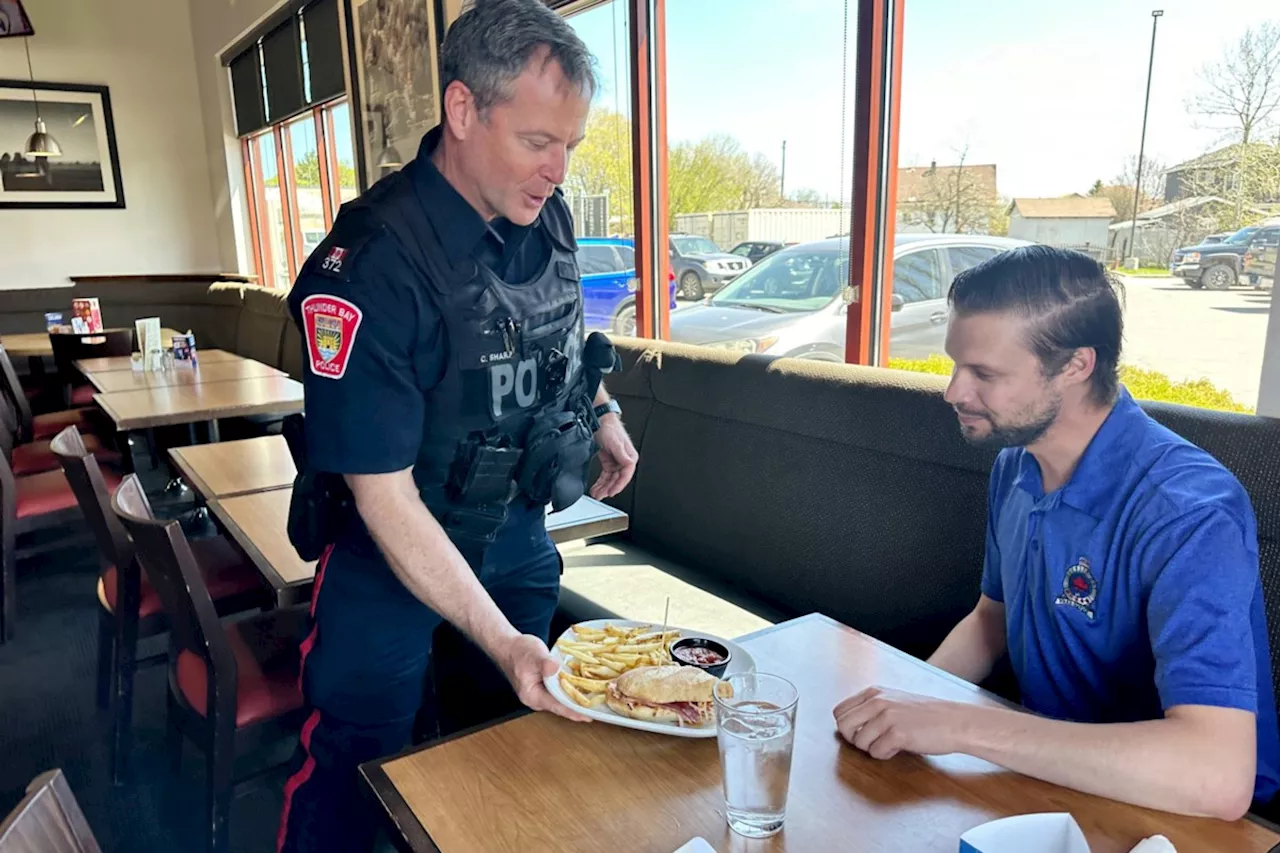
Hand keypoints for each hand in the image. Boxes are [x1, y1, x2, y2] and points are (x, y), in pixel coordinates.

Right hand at [497, 634, 590, 722]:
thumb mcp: (533, 654)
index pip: (557, 706)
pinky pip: (560, 691)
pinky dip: (572, 689)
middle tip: (598, 708)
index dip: (573, 711)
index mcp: (532, 695)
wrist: (509, 646)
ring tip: (596, 700)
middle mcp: (537, 698)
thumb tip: (554, 668)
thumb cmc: (518, 651)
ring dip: (576, 698)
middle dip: (579, 707)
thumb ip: (544, 662)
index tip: (588, 716)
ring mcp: (541, 693)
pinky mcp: (545, 687)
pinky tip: (584, 687)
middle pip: (561, 706)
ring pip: (562, 699)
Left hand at [590, 414, 637, 498]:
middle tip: (600, 495)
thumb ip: (622, 455)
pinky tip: (596, 487)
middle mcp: (623, 460)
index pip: (626, 475)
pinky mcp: (607, 461)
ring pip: (610, 479)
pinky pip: (605, 475)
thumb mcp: (616, 443)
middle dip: (608, 488)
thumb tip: (628, 465)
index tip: (611, 492)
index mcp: (629, 457)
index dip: (619, 485)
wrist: (598, 419)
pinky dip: (600, 482)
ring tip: (596, 494)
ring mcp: (615, 461)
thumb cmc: (609, 428)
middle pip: (617, 479)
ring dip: (603, 487)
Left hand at [833, 687, 970, 759]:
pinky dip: (886, 755)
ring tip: (891, 743)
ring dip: (873, 748)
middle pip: (843, 726)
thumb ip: (871, 707)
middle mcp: (877, 701)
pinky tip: (900, 747)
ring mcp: (887, 717)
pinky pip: (876, 753)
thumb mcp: (894, 701)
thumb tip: (846, 724)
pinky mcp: (897, 734)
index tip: (861, 732)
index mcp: (874, 692)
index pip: (839, 711)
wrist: (955, 722)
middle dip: (854, 739)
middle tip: (872, 742)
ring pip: (859, 742)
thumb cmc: (926, 715)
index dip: (847, 727)